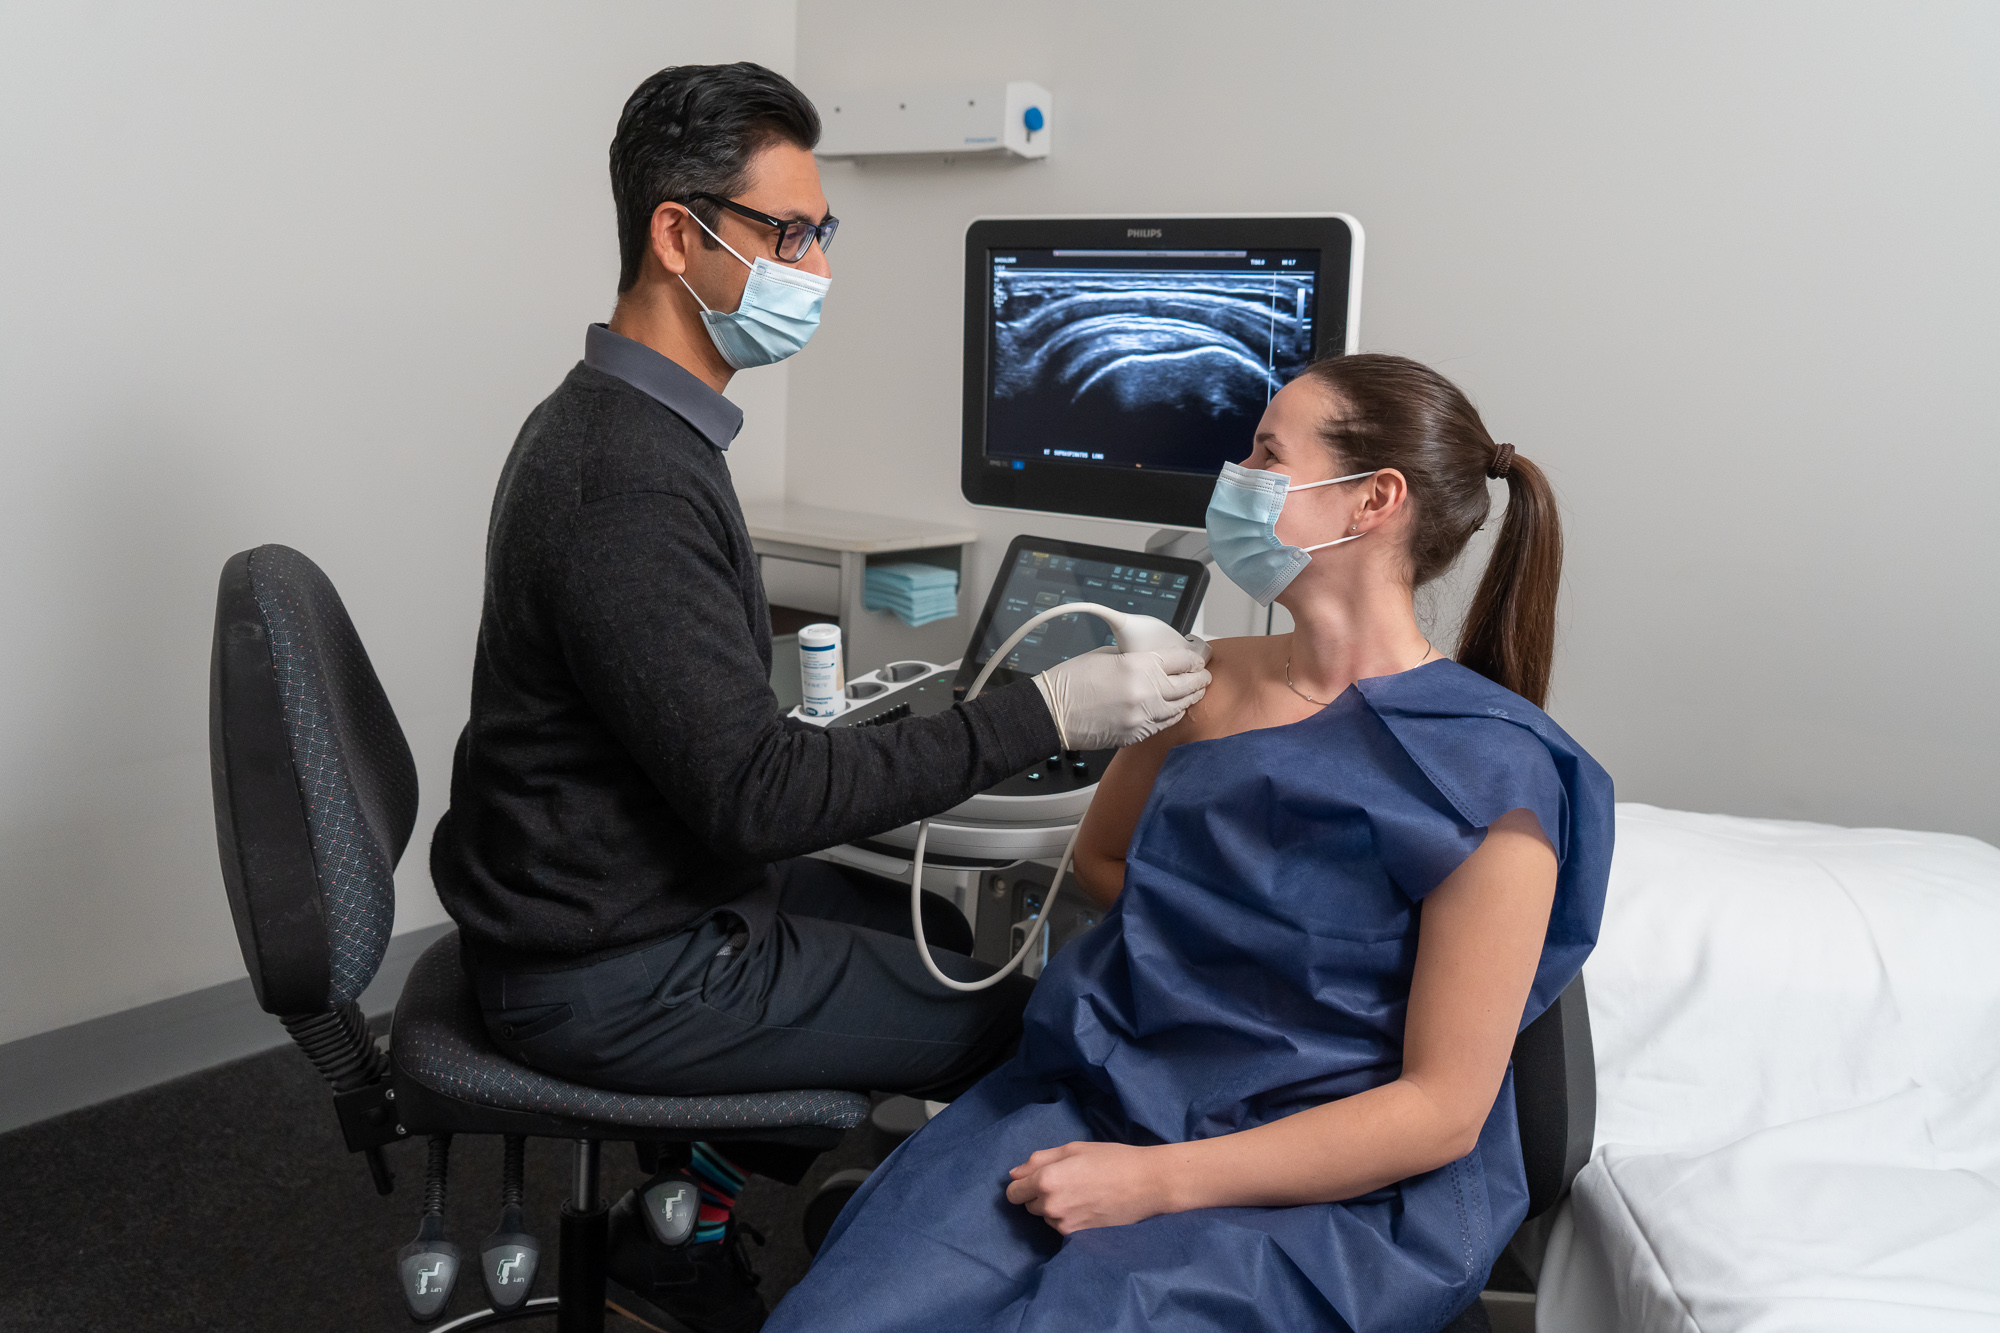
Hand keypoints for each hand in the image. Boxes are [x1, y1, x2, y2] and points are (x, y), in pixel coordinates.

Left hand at [1004, 1141, 1172, 1234]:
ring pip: (1044, 1216)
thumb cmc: (1111, 1159)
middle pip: (1028, 1205)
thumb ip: (1039, 1160)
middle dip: (1039, 1194)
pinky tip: (1086, 1205)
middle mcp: (1050, 1205)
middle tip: (1065, 1180)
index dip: (1022, 1184)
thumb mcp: (1073, 1149)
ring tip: (1079, 1192)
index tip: (1035, 1179)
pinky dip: (1066, 1217)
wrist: (1146, 1184)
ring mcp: (1063, 1223)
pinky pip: (1060, 1226)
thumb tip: (1014, 1175)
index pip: (1013, 1192)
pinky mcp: (1077, 1235)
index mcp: (1046, 1179)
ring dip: (1053, 1207)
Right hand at [1033, 646, 1210, 750]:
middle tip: (1203, 677)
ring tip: (1194, 692)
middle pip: (1187, 686)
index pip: (1180, 660)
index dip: (1192, 659)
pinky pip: (1163, 725)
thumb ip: (1136, 658)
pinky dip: (1172, 715)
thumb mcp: (1106, 656)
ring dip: (1189, 699)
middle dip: (1198, 680)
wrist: (1051, 713)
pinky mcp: (1135, 735)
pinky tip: (1174, 709)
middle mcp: (1145, 693)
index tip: (1196, 660)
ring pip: (1179, 708)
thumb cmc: (1071, 682)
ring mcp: (1142, 717)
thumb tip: (1155, 662)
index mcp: (1137, 666)